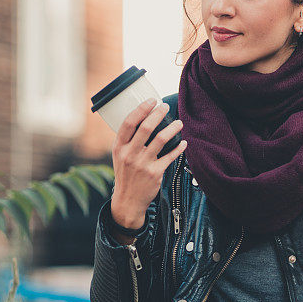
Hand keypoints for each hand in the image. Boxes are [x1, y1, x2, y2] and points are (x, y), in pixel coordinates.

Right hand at [110, 97, 186, 226]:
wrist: (127, 200)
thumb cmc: (125, 174)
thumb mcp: (119, 155)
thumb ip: (127, 140)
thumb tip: (141, 119)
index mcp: (119, 147)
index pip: (129, 122)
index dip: (141, 109)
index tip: (151, 100)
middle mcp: (129, 154)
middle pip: (146, 128)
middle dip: (158, 114)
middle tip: (166, 106)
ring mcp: (142, 164)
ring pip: (160, 140)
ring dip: (172, 128)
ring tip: (179, 122)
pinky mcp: (154, 173)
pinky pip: (170, 157)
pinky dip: (178, 148)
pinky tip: (183, 143)